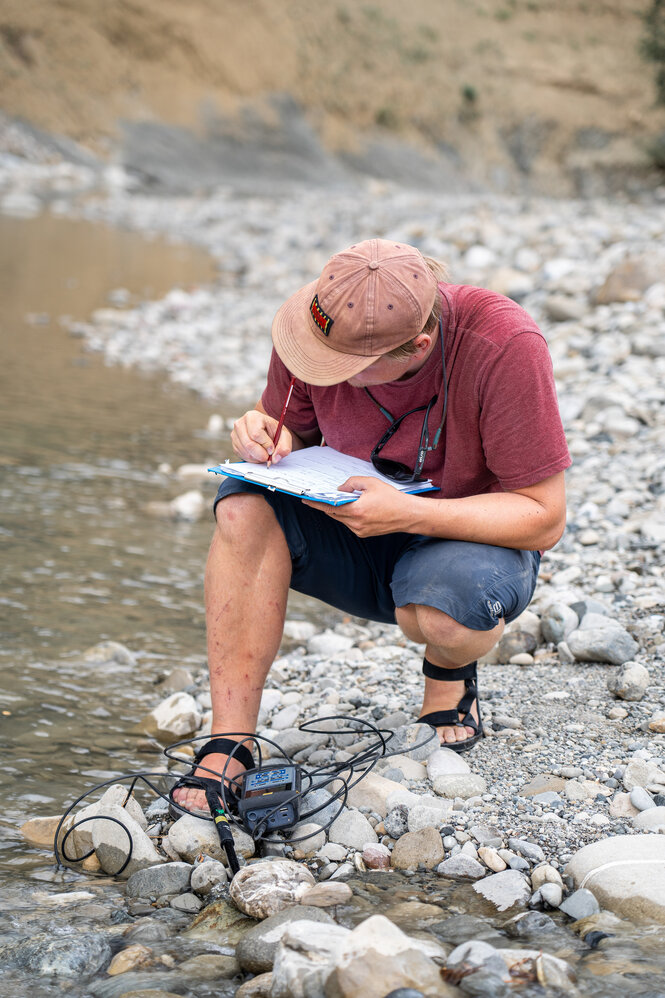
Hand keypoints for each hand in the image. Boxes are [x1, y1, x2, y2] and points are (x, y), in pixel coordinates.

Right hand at [230, 410, 292, 464]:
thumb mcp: (284, 435)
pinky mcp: (234, 445)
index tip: (272, 448)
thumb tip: (275, 458)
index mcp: (252, 416)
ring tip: (265, 454)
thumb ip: (284, 446)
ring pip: (246, 452)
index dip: (265, 444)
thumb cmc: (274, 431)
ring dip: (258, 458)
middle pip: (249, 444)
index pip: (256, 434)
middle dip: (261, 454)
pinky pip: (242, 456)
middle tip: (269, 456)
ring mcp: (235, 435)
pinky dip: (252, 459)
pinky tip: (258, 454)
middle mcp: (240, 424)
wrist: (266, 430)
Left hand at [302, 476, 416, 536]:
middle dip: (326, 505)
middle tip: (318, 498)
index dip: (316, 503)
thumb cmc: (392, 499)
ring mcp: (359, 530)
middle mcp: (356, 523)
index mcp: (356, 510)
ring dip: (338, 510)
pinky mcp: (363, 533)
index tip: (306, 500)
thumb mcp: (371, 483)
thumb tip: (341, 488)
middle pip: (333, 513)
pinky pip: (349, 523)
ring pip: (341, 519)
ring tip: (336, 500)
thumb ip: (352, 482)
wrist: (407, 515)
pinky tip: (351, 507)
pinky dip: (347, 515)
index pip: (330, 507)